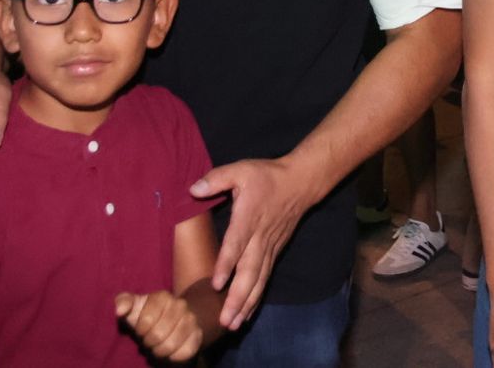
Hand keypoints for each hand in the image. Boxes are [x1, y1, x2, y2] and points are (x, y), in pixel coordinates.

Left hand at [115, 291, 202, 362]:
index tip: (140, 329)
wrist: (171, 320)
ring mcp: (191, 319)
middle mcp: (180, 305)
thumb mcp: (133, 306)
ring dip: (160, 350)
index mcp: (162, 297)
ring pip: (171, 345)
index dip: (140, 330)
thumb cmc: (146, 314)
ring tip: (157, 346)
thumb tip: (120, 311)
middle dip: (149, 342)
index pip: (147, 320)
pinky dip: (174, 356)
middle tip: (149, 340)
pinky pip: (185, 352)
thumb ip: (123, 302)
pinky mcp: (198, 335)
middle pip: (158, 334)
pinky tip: (170, 351)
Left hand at [190, 158, 318, 329]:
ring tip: (233, 324)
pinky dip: (256, 298)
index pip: (236, 244)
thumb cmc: (267, 176)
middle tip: (225, 320)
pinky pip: (264, 279)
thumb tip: (193, 189)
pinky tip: (246, 314)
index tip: (217, 284)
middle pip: (249, 272)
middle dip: (237, 297)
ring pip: (258, 280)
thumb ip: (217, 179)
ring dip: (246, 304)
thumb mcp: (241, 169)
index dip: (227, 264)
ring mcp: (269, 248)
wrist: (300, 182)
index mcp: (249, 218)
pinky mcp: (274, 252)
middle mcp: (260, 238)